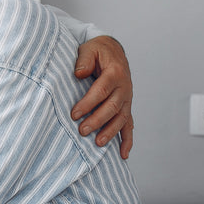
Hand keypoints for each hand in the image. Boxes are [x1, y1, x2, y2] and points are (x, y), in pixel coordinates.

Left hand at [71, 36, 133, 158]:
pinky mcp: (126, 106)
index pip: (101, 91)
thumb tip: (79, 74)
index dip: (88, 103)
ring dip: (111, 132)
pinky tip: (123, 154)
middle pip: (112, 107)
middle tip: (82, 131)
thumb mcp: (90, 49)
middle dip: (97, 120)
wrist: (113, 50)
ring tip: (98, 143)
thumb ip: (84, 60)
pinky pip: (129, 125)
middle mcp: (124, 88)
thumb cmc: (98, 51)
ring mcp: (127, 99)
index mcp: (115, 73)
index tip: (74, 114)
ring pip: (121, 118)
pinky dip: (127, 140)